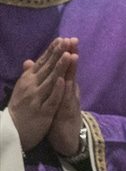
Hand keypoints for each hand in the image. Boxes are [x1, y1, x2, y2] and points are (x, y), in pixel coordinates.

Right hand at [7, 37, 73, 151]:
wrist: (12, 132)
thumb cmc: (19, 108)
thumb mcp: (22, 90)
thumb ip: (28, 75)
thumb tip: (29, 61)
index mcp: (27, 81)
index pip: (41, 63)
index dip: (52, 51)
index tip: (62, 39)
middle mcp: (31, 88)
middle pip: (47, 68)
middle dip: (58, 54)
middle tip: (68, 41)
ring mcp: (36, 99)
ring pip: (50, 81)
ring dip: (59, 68)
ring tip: (69, 55)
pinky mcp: (42, 112)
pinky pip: (51, 100)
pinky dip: (56, 90)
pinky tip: (63, 80)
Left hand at [48, 37, 81, 156]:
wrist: (68, 140)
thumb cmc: (60, 119)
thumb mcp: (55, 100)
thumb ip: (53, 85)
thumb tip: (50, 72)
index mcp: (65, 88)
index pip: (64, 68)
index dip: (65, 54)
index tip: (65, 38)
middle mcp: (70, 92)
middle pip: (71, 71)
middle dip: (71, 55)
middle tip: (73, 39)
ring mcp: (71, 101)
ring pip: (71, 83)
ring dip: (73, 69)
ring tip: (73, 54)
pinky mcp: (69, 112)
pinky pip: (67, 100)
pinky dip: (67, 90)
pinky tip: (67, 81)